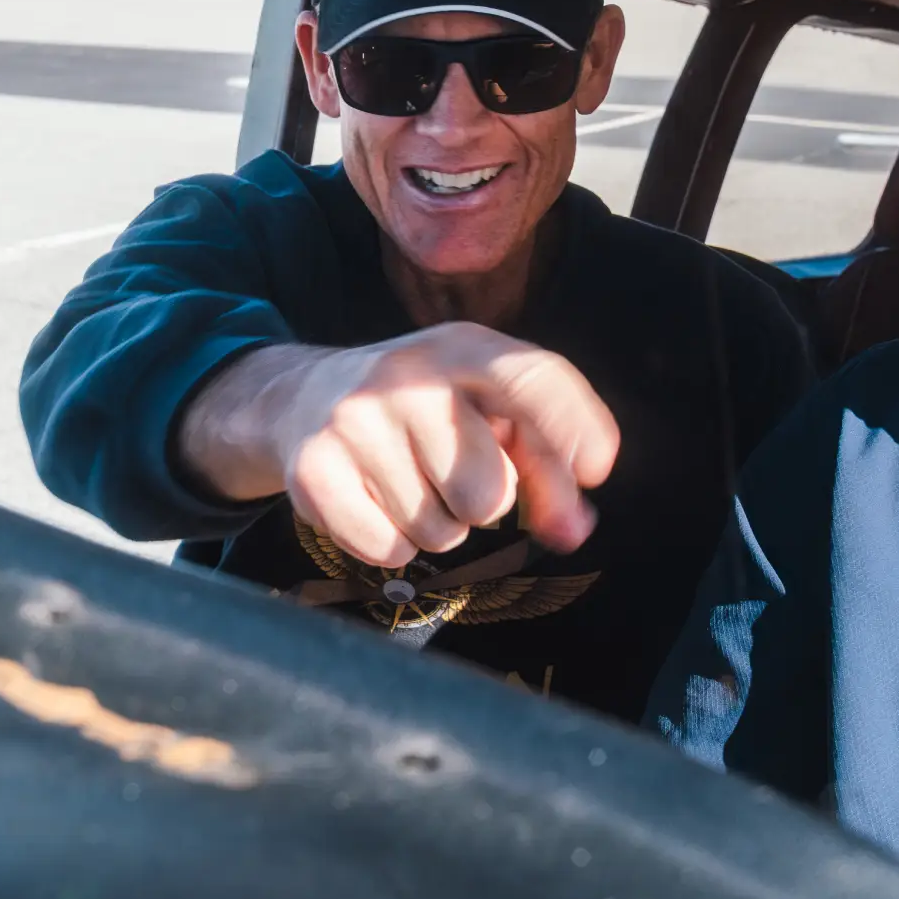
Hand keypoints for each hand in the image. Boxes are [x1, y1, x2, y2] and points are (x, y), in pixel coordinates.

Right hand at [178, 323, 619, 566]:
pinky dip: (393, 544)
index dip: (573, 424)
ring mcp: (355, 421)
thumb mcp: (483, 408)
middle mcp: (407, 377)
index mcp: (462, 348)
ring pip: (440, 531)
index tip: (597, 469)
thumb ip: (543, 465)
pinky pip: (390, 550)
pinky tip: (375, 501)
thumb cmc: (422, 410)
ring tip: (409, 483)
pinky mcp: (315, 470)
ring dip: (436, 525)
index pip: (531, 376)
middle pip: (489, 492)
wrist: (301, 397)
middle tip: (452, 475)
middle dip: (483, 504)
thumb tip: (574, 529)